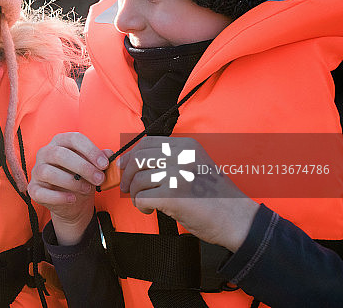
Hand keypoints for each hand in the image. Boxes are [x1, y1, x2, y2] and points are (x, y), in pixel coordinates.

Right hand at [28, 132, 111, 244]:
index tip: (104, 164)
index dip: (90, 150)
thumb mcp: (93, 168)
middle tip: (99, 179)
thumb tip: (109, 154)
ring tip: (87, 189)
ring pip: (48, 172)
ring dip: (71, 182)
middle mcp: (45, 153)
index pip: (73, 138)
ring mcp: (37, 171)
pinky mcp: (33, 189)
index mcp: (60, 142)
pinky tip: (72, 199)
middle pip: (59, 154)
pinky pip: (41, 192)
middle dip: (82, 167)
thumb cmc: (82, 178)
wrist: (73, 202)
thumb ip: (100, 159)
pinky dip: (58, 196)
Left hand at [118, 136, 258, 250]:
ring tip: (143, 203)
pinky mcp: (172, 196)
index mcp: (186, 147)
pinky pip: (142, 198)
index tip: (125, 167)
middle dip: (127, 175)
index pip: (147, 143)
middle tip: (127, 188)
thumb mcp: (195, 166)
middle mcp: (181, 157)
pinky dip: (141, 205)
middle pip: (138, 159)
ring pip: (138, 180)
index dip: (131, 156)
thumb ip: (171, 161)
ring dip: (135, 194)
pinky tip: (149, 210)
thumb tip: (136, 163)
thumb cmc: (215, 197)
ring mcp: (177, 175)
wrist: (238, 220)